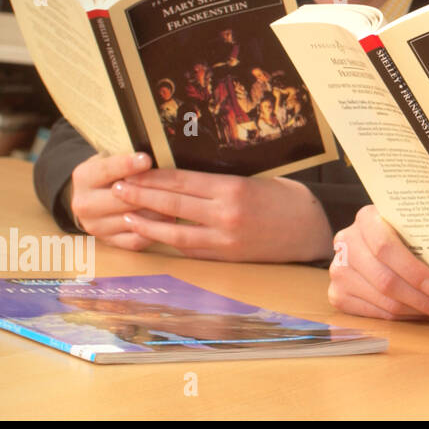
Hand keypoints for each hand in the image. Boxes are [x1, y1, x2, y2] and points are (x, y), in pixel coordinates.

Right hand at [69, 152, 174, 250]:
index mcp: (83, 177)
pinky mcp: (109, 242)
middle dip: (148, 191)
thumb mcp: (111, 157)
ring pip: (132, 220)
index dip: (127, 165)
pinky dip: (155, 231)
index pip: (105, 171)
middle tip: (172, 184)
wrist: (95, 197)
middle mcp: (84, 204)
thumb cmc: (112, 172)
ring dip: (157, 211)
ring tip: (178, 200)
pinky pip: (135, 240)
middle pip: (120, 199)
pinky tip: (171, 218)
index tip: (147, 159)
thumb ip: (126, 155)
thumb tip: (152, 154)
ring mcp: (96, 226)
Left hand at [112, 167, 333, 261]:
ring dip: (148, 224)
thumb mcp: (258, 179)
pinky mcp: (227, 257)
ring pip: (176, 232)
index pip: (182, 181)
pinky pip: (192, 249)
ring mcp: (225, 239)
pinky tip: (155, 235)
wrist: (311, 232)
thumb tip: (187, 176)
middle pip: (173, 205)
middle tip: (117, 189)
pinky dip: (170, 241)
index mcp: (234, 189)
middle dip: (141, 196)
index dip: (153, 177)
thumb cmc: (288, 199)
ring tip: (126, 216)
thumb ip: (223, 180)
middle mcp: (226, 215)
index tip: (131, 172)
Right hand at [327, 204, 428, 320]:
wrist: (373, 240)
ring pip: (382, 300)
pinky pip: (374, 313)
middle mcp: (346, 242)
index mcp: (367, 218)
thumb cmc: (405, 232)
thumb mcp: (415, 222)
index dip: (413, 270)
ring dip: (417, 311)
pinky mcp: (337, 294)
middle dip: (421, 298)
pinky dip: (402, 317)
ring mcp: (338, 270)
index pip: (386, 248)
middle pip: (385, 279)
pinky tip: (422, 313)